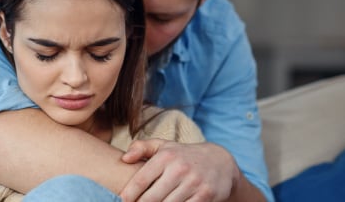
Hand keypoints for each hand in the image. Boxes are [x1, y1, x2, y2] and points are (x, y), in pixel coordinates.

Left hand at [119, 139, 239, 201]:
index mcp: (166, 157)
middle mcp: (179, 169)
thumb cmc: (184, 156)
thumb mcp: (164, 146)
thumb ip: (142, 148)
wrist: (220, 161)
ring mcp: (194, 183)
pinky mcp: (206, 195)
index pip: (141, 180)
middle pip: (152, 198)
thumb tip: (124, 158)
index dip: (128, 195)